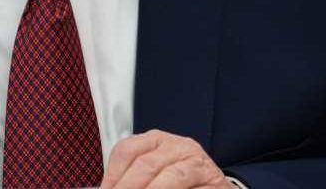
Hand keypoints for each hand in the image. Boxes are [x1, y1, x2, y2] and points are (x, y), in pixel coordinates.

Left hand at [102, 130, 229, 188]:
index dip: (112, 175)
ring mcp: (198, 162)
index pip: (126, 150)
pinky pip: (191, 187)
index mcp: (157, 140)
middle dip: (128, 187)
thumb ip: (133, 179)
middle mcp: (178, 146)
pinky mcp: (213, 179)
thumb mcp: (155, 174)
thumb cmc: (181, 183)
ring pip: (171, 176)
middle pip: (145, 164)